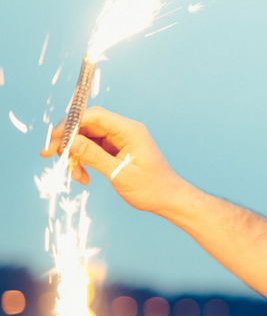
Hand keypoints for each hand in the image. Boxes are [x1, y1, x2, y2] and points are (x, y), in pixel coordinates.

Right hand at [41, 106, 187, 214]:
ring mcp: (118, 140)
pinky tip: (83, 177)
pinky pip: (91, 149)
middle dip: (67, 141)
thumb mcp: (120, 173)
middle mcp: (124, 131)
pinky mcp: (114, 150)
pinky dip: (83, 161)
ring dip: (74, 155)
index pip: (94, 116)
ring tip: (76, 175)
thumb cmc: (151, 188)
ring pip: (85, 139)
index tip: (54, 139)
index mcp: (130, 131)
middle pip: (86, 126)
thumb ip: (94, 156)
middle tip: (49, 155)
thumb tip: (70, 141)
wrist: (168, 199)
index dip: (71, 124)